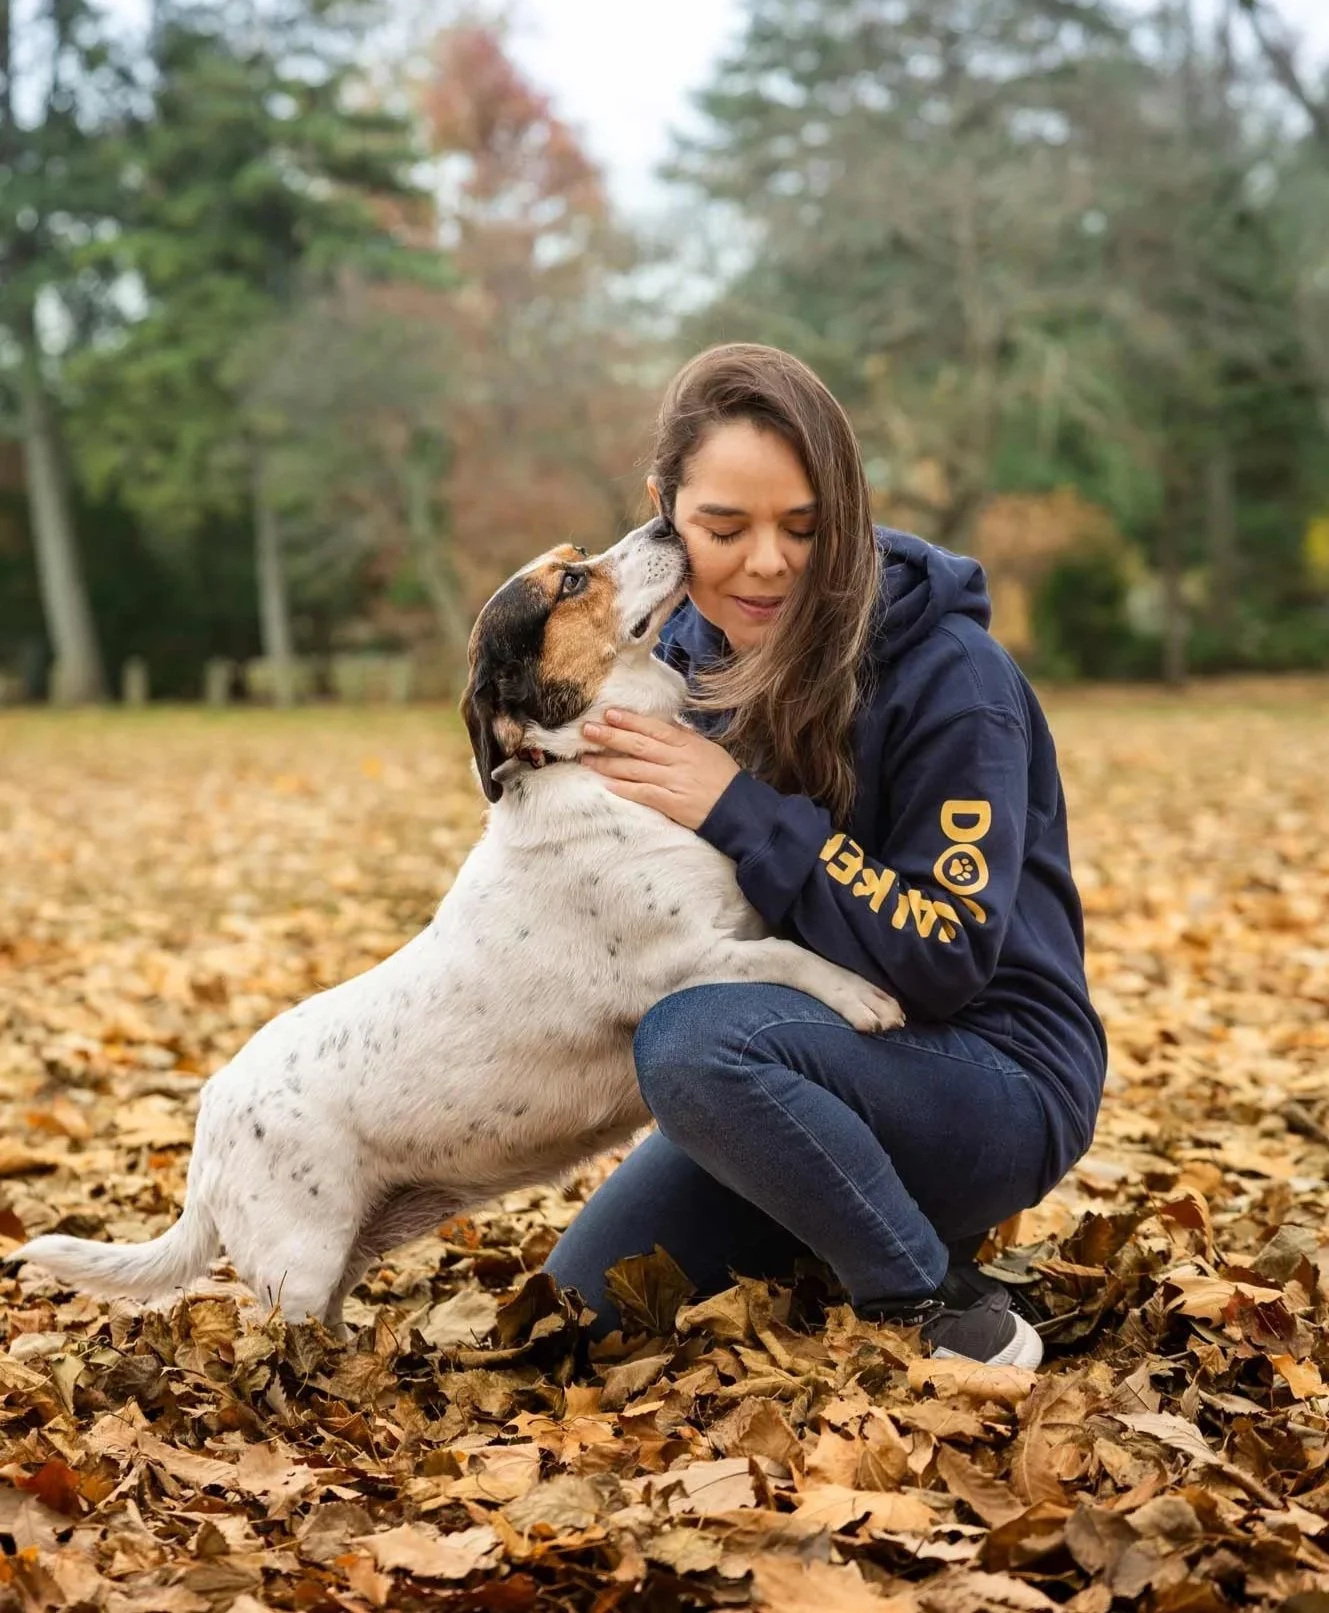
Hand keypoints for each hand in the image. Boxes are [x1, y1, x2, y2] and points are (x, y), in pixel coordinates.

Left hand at [580, 709, 740, 829]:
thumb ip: (684, 736)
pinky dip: (624, 788)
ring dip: (608, 764)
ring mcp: (674, 782)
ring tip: (587, 759)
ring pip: (635, 769)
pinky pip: (643, 794)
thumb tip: (663, 723)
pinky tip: (607, 784)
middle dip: (610, 737)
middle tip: (587, 731)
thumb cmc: (723, 777)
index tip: (608, 714)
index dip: (630, 721)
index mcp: (687, 744)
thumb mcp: (707, 749)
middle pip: (639, 745)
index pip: (654, 728)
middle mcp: (678, 760)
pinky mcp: (672, 804)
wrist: (738, 809)